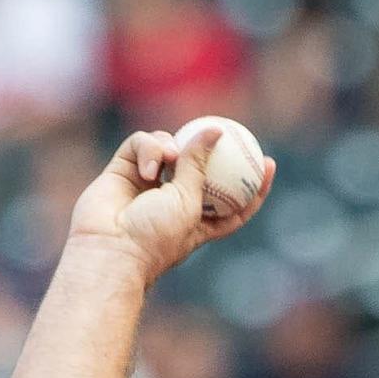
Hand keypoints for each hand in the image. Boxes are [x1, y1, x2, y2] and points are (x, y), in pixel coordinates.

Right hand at [64, 128, 268, 281]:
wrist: (110, 247)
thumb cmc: (155, 235)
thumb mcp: (189, 201)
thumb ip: (200, 164)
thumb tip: (215, 131)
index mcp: (198, 220)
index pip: (233, 202)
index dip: (252, 185)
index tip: (268, 164)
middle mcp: (173, 201)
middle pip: (199, 167)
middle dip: (212, 149)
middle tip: (228, 130)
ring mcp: (148, 184)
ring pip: (169, 148)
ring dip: (172, 148)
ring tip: (169, 160)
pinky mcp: (123, 169)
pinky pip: (142, 144)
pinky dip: (147, 149)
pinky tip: (148, 167)